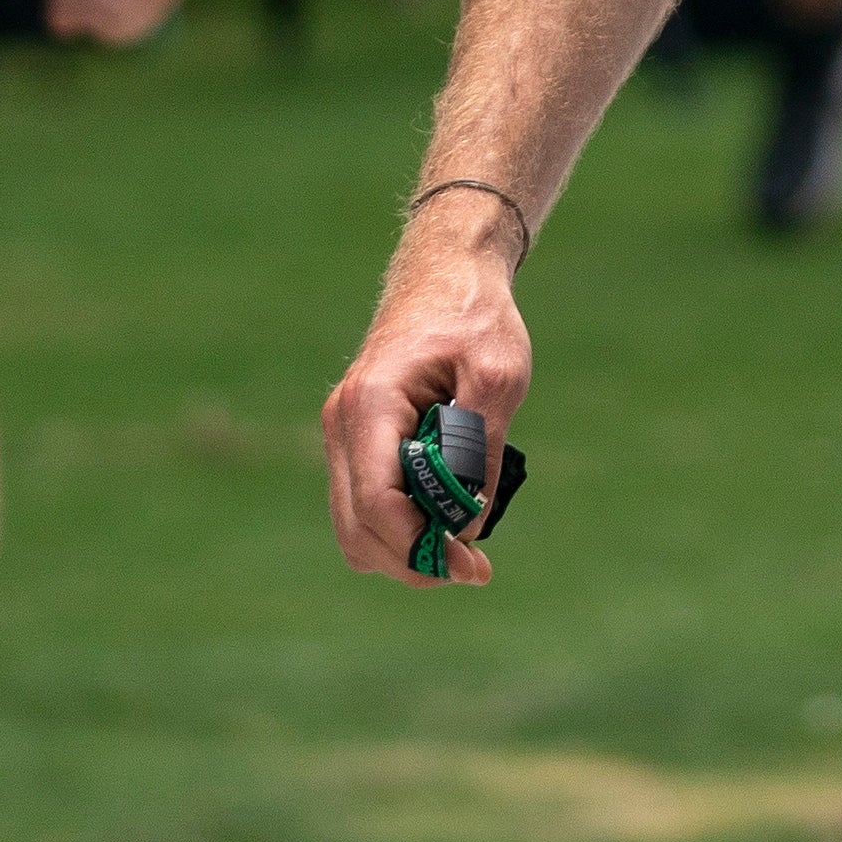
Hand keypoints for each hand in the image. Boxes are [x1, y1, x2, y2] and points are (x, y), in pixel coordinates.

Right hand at [322, 192, 534, 585]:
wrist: (448, 274)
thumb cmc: (475, 318)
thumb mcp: (498, 375)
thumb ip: (478, 448)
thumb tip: (468, 524)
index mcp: (370, 405)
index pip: (377, 504)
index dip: (420, 546)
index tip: (471, 565)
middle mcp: (343, 425)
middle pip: (357, 531)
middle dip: (412, 560)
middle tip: (473, 568)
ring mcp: (345, 435)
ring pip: (356, 527)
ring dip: (406, 548)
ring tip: (466, 547)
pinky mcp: (359, 442)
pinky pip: (368, 505)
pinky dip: (403, 526)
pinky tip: (449, 517)